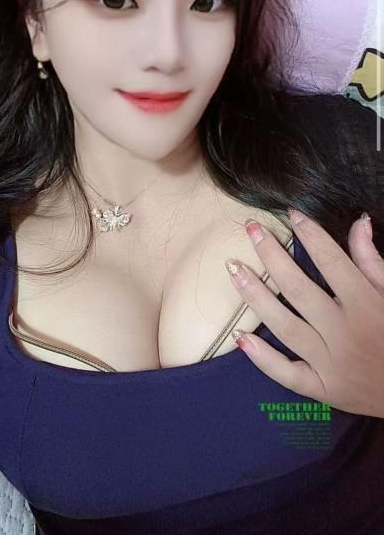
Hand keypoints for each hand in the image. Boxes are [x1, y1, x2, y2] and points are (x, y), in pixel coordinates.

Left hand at [225, 209, 383, 417]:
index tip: (291, 213)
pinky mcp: (323, 389)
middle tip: (251, 229)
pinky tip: (240, 337)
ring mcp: (330, 364)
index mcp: (367, 306)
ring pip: (285, 326)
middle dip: (272, 256)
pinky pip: (287, 374)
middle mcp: (344, 333)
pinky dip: (262, 359)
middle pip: (298, 289)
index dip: (310, 235)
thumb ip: (373, 261)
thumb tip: (359, 223)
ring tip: (234, 269)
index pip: (332, 262)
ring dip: (256, 296)